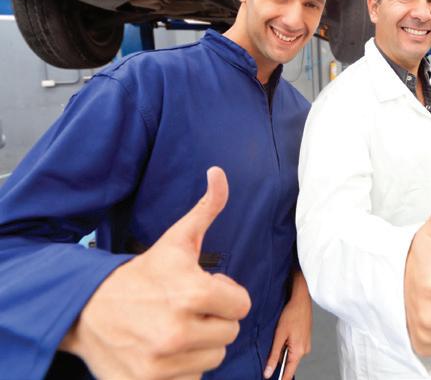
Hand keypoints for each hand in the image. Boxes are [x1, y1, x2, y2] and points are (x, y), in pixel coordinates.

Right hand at [60, 167, 251, 379]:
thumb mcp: (176, 240)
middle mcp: (178, 331)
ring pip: (212, 359)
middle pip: (229, 334)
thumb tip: (219, 172)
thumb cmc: (140, 274)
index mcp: (192, 293)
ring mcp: (162, 363)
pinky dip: (182, 370)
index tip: (206, 291)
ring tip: (176, 329)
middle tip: (189, 310)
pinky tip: (165, 351)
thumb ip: (206, 209)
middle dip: (215, 321)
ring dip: (200, 346)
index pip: (242, 306)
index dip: (228, 296)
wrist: (85, 309)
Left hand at [264, 271, 311, 379]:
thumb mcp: (279, 335)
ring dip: (283, 350)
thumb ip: (274, 355)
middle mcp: (305, 350)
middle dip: (279, 360)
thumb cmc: (292, 314)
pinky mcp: (305, 339)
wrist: (302, 299)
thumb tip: (268, 373)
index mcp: (299, 351)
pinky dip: (287, 344)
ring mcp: (306, 345)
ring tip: (280, 335)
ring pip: (290, 355)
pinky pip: (294, 348)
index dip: (280, 379)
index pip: (289, 373)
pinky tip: (285, 333)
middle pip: (288, 364)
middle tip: (273, 347)